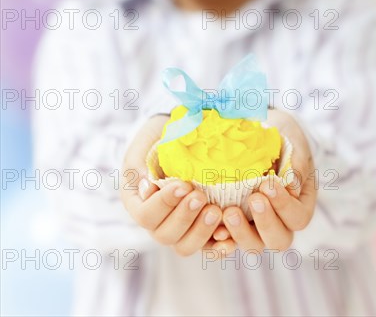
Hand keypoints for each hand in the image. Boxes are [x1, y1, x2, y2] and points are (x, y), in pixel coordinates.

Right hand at [120, 114, 236, 256]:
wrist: (179, 136)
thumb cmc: (157, 139)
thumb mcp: (144, 146)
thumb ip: (141, 166)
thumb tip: (146, 188)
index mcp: (138, 203)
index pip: (146, 215)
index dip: (164, 204)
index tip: (183, 185)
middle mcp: (157, 222)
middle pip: (165, 235)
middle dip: (184, 217)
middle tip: (200, 196)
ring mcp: (179, 228)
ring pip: (185, 246)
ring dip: (201, 232)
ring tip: (216, 211)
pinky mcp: (200, 230)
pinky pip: (207, 247)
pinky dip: (218, 245)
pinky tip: (229, 237)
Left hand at [219, 108, 316, 252]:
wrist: (260, 131)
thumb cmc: (281, 137)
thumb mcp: (293, 142)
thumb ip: (296, 162)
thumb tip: (292, 185)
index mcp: (299, 204)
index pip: (297, 217)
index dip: (284, 206)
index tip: (268, 184)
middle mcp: (280, 221)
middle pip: (279, 240)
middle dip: (266, 222)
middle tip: (253, 199)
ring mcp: (256, 225)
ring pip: (254, 245)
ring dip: (241, 233)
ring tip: (228, 212)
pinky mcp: (235, 223)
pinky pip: (229, 240)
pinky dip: (222, 238)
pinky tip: (214, 229)